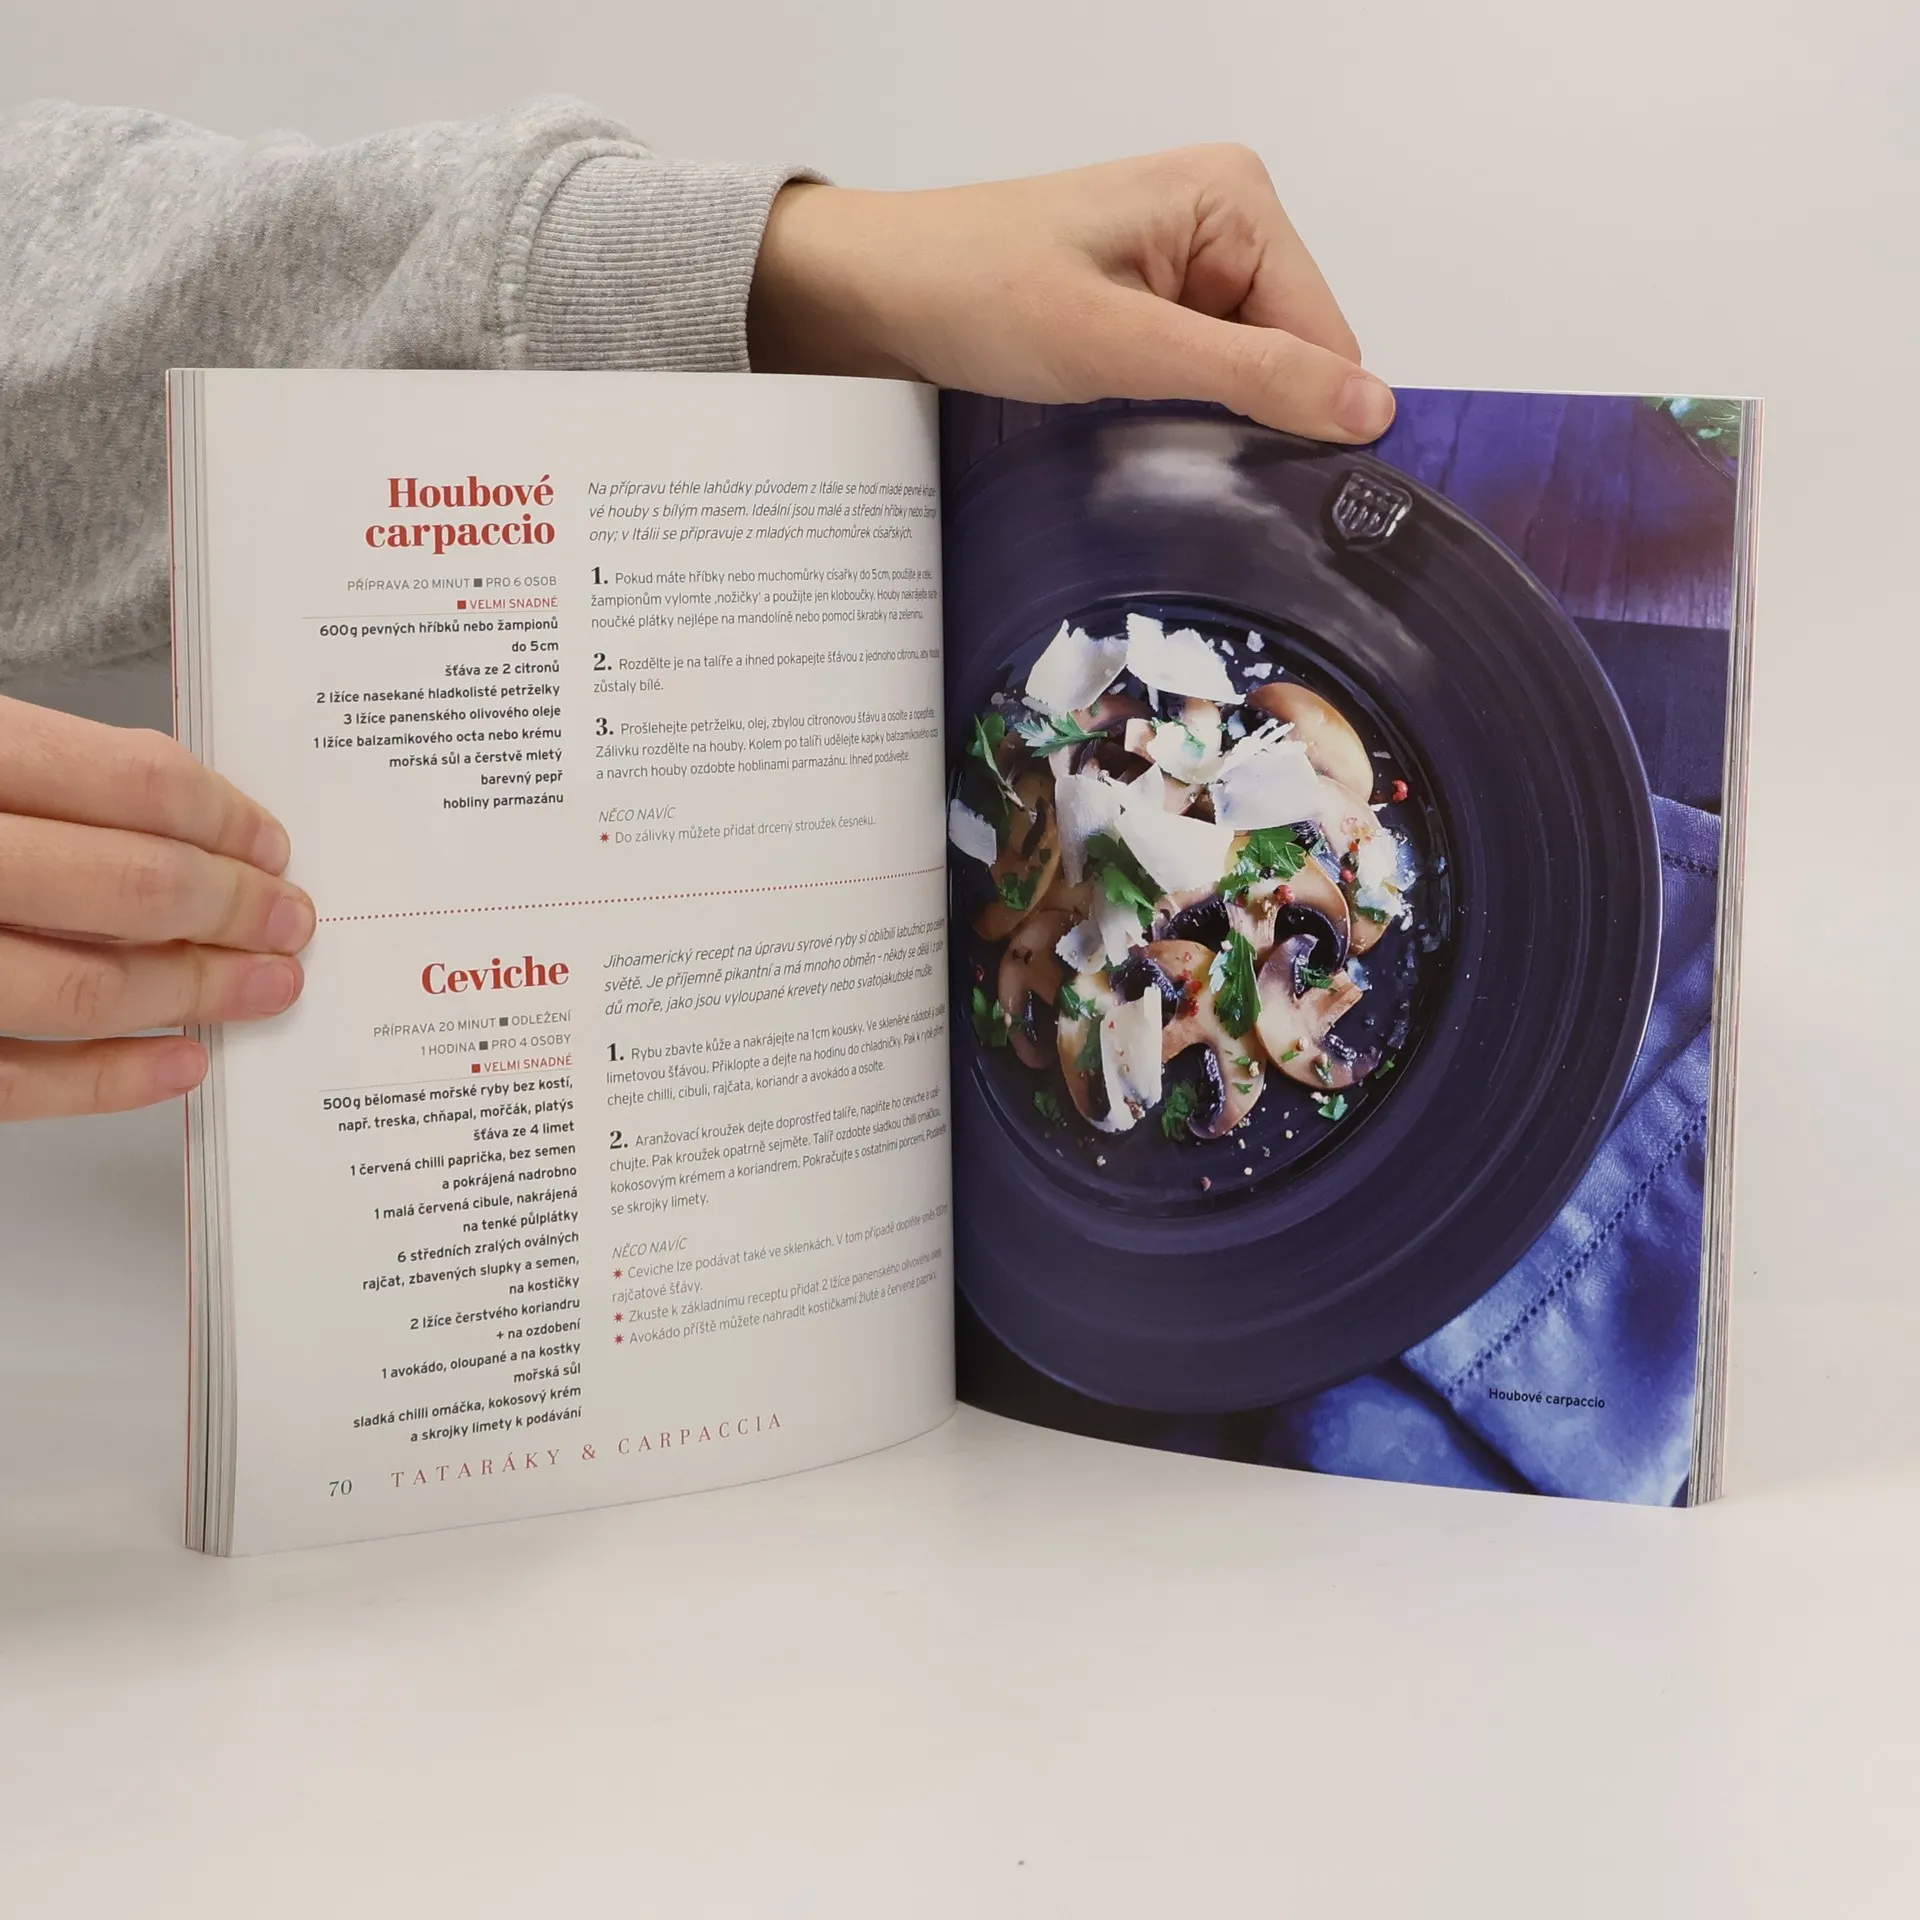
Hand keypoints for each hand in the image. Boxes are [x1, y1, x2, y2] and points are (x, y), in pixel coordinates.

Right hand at [0, 695, 312, 1120]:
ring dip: (196, 995)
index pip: (132, 784)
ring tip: (263, 989)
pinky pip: (18, 1079)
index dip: (227, 820)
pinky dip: (114, 1080)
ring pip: (84, 990)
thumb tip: (197, 818)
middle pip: (129, 887)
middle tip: (291, 923)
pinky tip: (182, 1064)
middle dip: (234, 911)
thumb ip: (53, 771)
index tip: (272, 847)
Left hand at [747, 145, 1393, 442]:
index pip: (1327, 336)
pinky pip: (1200, 374)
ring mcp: (1188, 261)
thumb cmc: (979, 292)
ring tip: (1134, 426)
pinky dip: (1174, 409)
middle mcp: (1226, 218)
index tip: (1256, 481)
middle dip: (1246, 415)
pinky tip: (1127, 419)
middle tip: (1170, 449)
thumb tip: (1372, 410)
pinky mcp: (1153, 301)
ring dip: (1203, 417)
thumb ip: (1252, 377)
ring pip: (1246, 376)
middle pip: (1291, 356)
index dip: (1302, 415)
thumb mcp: (1122, 344)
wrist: (879, 292)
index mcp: (1238, 198)